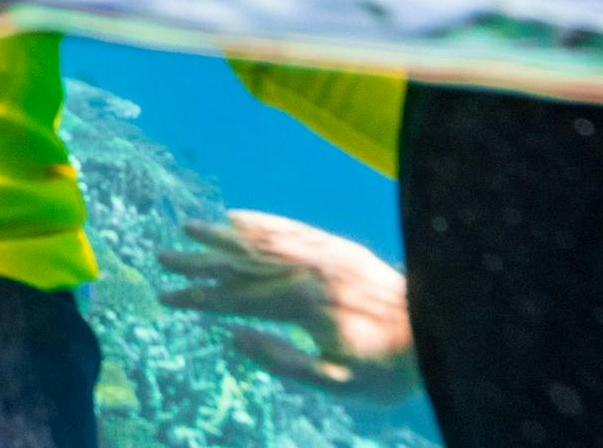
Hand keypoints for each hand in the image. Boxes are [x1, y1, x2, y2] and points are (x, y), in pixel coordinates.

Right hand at [156, 210, 419, 404]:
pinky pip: (290, 228)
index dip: (198, 298)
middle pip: (241, 262)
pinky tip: (239, 217)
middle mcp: (306, 270)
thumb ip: (283, 362)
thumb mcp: (337, 384)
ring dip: (221, 235)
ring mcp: (322, 254)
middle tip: (160, 256)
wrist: (441, 334)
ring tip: (188, 226)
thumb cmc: (388, 370)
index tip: (164, 297)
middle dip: (198, 261)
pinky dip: (260, 221)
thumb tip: (232, 336)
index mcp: (302, 304)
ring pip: (261, 240)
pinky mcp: (337, 248)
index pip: (237, 298)